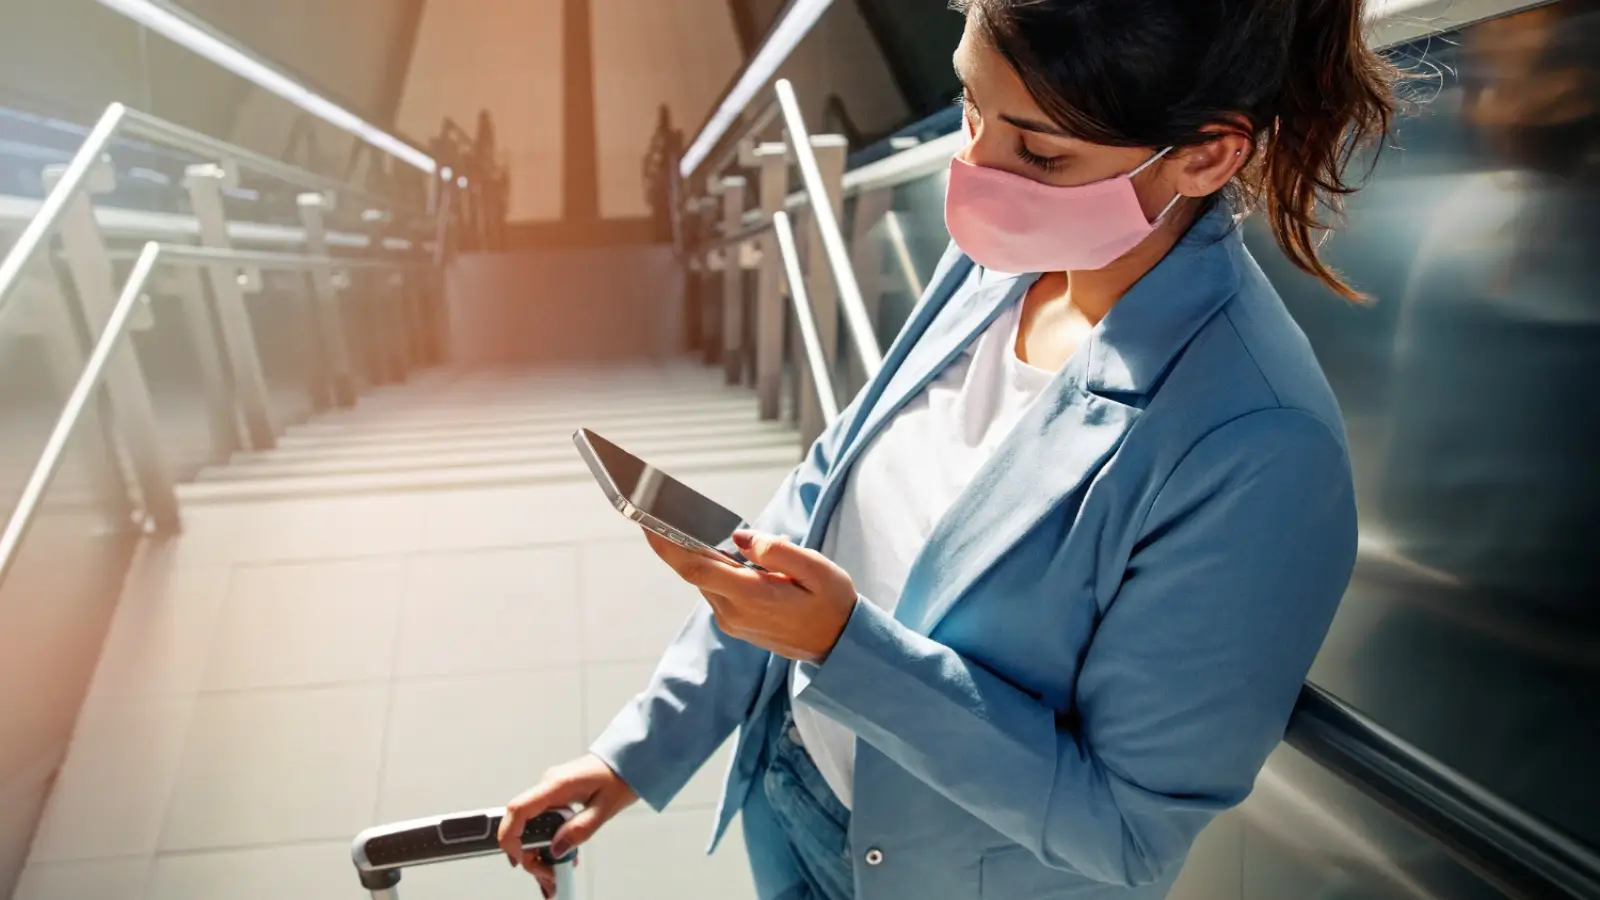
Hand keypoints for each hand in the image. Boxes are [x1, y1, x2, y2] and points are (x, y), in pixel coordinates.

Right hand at [499, 754, 636, 897]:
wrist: (628, 760)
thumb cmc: (620, 777)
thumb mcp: (605, 808)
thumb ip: (580, 829)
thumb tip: (557, 848)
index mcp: (558, 784)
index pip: (518, 809)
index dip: (510, 836)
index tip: (518, 858)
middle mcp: (548, 784)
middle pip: (520, 821)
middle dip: (527, 850)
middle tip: (547, 871)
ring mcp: (549, 788)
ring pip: (528, 822)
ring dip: (536, 847)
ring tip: (555, 866)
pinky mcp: (554, 793)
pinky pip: (539, 818)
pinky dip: (543, 837)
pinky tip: (557, 850)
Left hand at [644, 530, 856, 662]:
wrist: (839, 644)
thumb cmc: (832, 604)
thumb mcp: (818, 570)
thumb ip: (778, 551)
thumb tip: (740, 536)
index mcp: (752, 596)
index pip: (696, 566)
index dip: (667, 544)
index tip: (646, 520)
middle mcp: (733, 612)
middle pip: (694, 569)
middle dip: (675, 540)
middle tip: (661, 507)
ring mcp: (731, 620)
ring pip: (704, 577)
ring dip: (697, 552)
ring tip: (693, 522)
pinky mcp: (734, 621)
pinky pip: (715, 586)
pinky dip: (712, 565)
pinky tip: (719, 548)